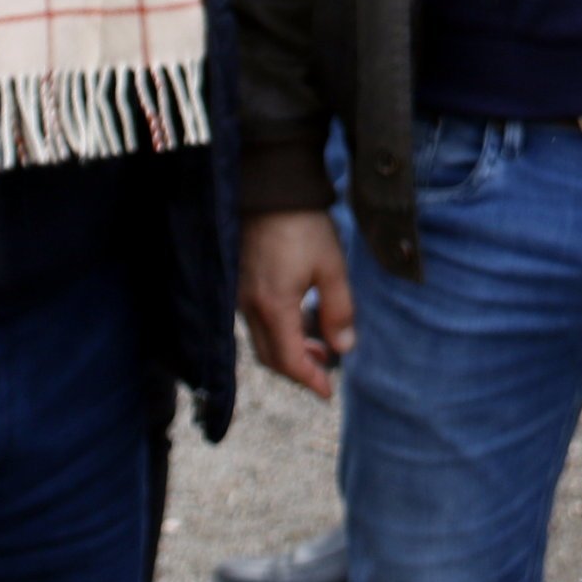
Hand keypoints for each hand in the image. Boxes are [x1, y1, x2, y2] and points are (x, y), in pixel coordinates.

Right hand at [240, 208, 356, 399]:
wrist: (270, 188)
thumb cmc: (304, 226)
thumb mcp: (332, 266)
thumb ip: (339, 310)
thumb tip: (344, 348)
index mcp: (273, 306)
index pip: (288, 360)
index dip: (309, 380)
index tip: (327, 393)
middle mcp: (249, 307)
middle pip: (270, 357)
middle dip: (298, 370)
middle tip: (325, 373)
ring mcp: (239, 295)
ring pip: (260, 340)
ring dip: (288, 351)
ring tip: (319, 347)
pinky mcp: (238, 282)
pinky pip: (254, 321)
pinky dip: (276, 333)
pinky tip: (297, 322)